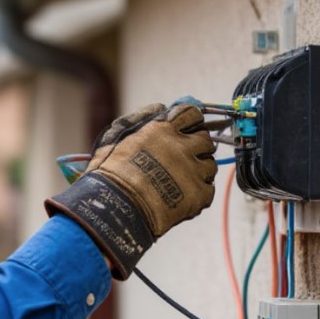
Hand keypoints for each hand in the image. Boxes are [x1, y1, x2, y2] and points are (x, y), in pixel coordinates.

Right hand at [45, 103, 216, 278]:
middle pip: (205, 140)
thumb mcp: (115, 137)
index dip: (190, 122)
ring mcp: (193, 171)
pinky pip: (208, 189)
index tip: (185, 130)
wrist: (115, 210)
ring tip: (180, 180)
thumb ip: (138, 118)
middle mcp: (183, 147)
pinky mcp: (199, 195)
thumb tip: (161, 108)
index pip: (192, 115)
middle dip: (195, 146)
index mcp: (164, 130)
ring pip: (210, 165)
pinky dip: (198, 192)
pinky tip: (182, 196)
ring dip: (198, 170)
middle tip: (181, 158)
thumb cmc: (109, 174)